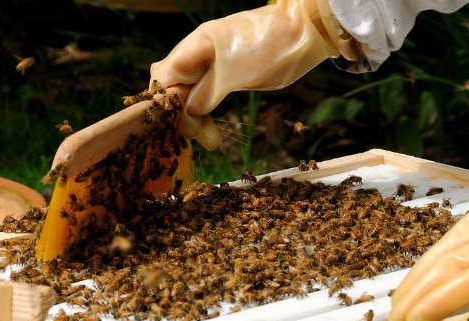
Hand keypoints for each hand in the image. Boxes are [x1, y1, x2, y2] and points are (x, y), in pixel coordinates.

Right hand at [150, 0, 346, 149]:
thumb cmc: (269, 49)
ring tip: (212, 141)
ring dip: (195, 117)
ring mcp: (212, 61)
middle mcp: (197, 52)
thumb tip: (185, 116)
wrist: (305, 32)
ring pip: (189, 93)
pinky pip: (205, 93)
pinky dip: (206, 111)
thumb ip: (204, 96)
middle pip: (172, 87)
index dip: (168, 107)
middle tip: (204, 138)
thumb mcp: (232, 76)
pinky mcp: (227, 72)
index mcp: (193, 47)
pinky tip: (212, 128)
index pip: (163, 80)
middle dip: (181, 116)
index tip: (186, 129)